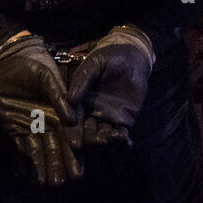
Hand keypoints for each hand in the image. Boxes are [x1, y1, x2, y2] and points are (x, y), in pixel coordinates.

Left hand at [0, 33, 81, 186]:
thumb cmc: (31, 65)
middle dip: (60, 166)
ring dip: (43, 168)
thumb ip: (58, 94)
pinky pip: (20, 149)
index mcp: (61, 111)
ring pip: (40, 152)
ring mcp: (32, 127)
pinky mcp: (15, 129)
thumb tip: (72, 118)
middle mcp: (49, 123)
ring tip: (45, 185)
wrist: (7, 62)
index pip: (71, 135)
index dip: (75, 153)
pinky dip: (22, 163)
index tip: (78, 169)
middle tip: (63, 183)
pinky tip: (23, 177)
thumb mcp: (46, 76)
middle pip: (57, 148)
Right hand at [67, 25, 153, 147]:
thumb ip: (82, 80)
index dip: (72, 130)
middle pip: (85, 131)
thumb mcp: (93, 64)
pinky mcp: (124, 120)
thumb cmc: (109, 56)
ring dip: (104, 140)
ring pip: (103, 135)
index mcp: (79, 100)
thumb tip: (70, 99)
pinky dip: (122, 141)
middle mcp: (90, 113)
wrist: (132, 56)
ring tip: (108, 139)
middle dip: (86, 140)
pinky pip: (121, 134)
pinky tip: (125, 142)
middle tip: (87, 146)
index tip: (72, 140)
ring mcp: (107, 118)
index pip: (73, 118)